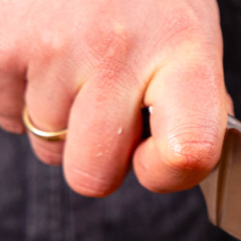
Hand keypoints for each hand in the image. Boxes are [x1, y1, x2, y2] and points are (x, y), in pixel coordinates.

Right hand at [0, 0, 227, 195]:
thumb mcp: (194, 37)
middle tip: (109, 113)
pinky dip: (21, 96)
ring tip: (77, 64)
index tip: (159, 158)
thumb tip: (177, 160)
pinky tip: (44, 55)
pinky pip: (3, 114)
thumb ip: (192, 103)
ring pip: (45, 146)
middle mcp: (118, 52)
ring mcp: (50, 46)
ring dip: (60, 120)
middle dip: (98, 158)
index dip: (168, 174)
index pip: (186, 153)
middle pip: (91, 177)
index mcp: (184, 54)